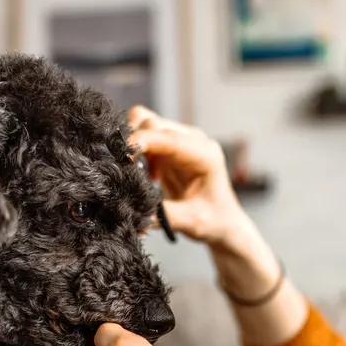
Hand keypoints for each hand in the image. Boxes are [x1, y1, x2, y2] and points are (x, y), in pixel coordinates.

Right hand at [128, 106, 250, 252]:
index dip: (142, 141)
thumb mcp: (191, 222)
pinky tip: (143, 176)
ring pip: (144, 125)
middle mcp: (193, 141)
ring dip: (132, 145)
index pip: (169, 138)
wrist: (222, 221)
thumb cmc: (214, 220)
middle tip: (126, 172)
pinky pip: (143, 138)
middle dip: (133, 142)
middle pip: (152, 123)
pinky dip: (134, 152)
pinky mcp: (168, 148)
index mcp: (205, 155)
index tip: (122, 154)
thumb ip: (163, 216)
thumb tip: (132, 212)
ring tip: (134, 173)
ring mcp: (179, 141)